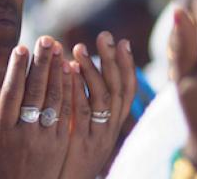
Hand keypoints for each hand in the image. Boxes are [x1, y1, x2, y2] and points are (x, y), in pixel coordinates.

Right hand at [0, 37, 73, 178]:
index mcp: (2, 134)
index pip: (11, 95)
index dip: (16, 71)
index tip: (20, 48)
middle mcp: (25, 135)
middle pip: (35, 93)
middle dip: (41, 64)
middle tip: (45, 39)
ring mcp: (46, 139)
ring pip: (54, 100)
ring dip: (57, 72)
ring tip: (58, 48)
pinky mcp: (61, 143)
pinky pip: (67, 112)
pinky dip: (69, 90)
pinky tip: (70, 71)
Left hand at [59, 31, 136, 178]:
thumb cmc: (71, 160)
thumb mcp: (88, 133)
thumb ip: (88, 105)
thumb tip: (81, 72)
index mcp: (114, 124)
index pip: (128, 90)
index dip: (127, 65)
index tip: (123, 42)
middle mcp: (111, 128)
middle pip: (118, 88)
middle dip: (112, 59)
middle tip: (104, 35)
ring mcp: (98, 136)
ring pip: (102, 96)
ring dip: (92, 69)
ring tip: (79, 47)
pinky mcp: (82, 143)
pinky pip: (83, 111)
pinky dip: (78, 87)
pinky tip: (69, 69)